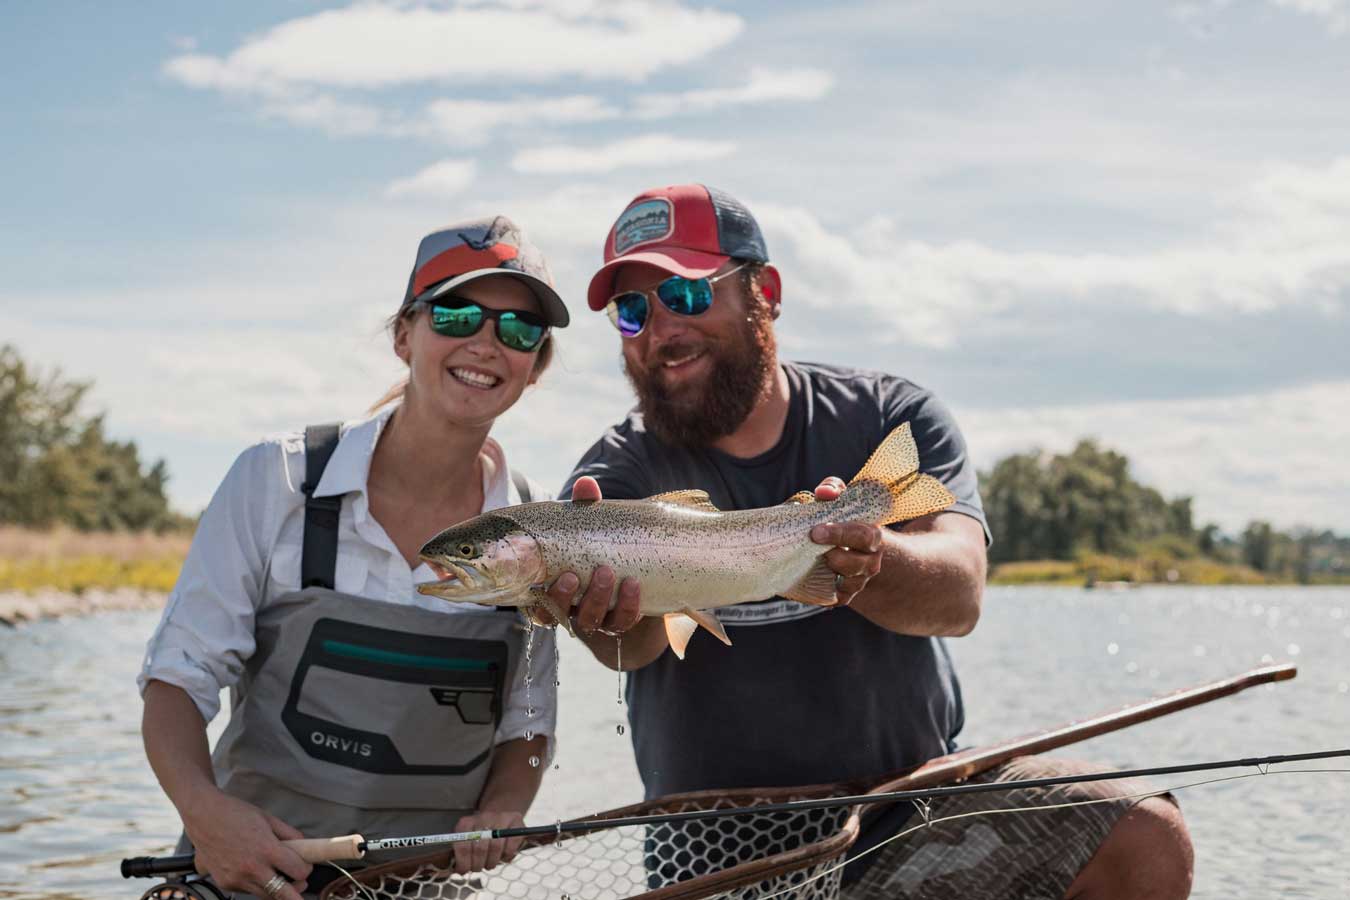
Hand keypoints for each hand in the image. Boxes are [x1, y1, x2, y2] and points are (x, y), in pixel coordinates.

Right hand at [182, 789, 310, 899]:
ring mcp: (236, 879)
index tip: (306, 866)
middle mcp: (251, 868)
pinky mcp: (224, 883)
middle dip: (296, 892)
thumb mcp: (269, 819)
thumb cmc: (236, 814)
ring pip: (265, 895)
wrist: (203, 815)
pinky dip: (255, 885)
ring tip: (280, 877)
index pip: (297, 871)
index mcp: (266, 850)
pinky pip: (247, 890)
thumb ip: (290, 835)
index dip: (305, 869)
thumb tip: (305, 848)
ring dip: (275, 889)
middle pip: (282, 893)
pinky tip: (255, 871)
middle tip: (301, 885)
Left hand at [451, 810, 526, 872]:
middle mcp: (484, 817)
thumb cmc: (480, 835)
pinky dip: (507, 855)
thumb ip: (461, 852)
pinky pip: (511, 844)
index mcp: (467, 823)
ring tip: (489, 865)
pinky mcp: (516, 821)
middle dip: (478, 864)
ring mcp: (502, 818)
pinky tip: (503, 857)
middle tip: (477, 868)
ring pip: (496, 846)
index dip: (463, 862)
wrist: (499, 816)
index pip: (462, 845)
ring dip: (491, 862)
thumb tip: (459, 870)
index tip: (464, 871)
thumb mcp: (467, 839)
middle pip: (480, 847)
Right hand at [535, 477, 642, 635]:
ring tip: (607, 571)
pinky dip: (628, 605)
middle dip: (564, 597)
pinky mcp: (621, 622)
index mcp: (551, 589)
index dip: (537, 598)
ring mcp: (596, 618)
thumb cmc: (599, 547)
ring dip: (597, 599)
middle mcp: (569, 609)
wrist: (638, 573)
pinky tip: (634, 584)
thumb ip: (585, 509)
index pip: (534, 603)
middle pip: (557, 615)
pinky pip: (622, 622)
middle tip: (574, 575)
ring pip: (590, 620)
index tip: (546, 578)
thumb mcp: (589, 528)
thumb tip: (586, 484)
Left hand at [810, 476, 883, 605]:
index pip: (863, 535)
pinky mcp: (846, 595)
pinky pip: (838, 598)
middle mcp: (871, 560)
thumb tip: (824, 492)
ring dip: (831, 570)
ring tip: (815, 558)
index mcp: (871, 535)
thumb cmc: (840, 519)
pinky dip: (825, 593)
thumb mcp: (839, 499)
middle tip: (812, 540)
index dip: (840, 533)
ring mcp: (860, 579)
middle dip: (835, 553)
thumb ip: (833, 489)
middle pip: (859, 562)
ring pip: (851, 583)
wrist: (849, 548)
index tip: (816, 530)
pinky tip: (810, 578)